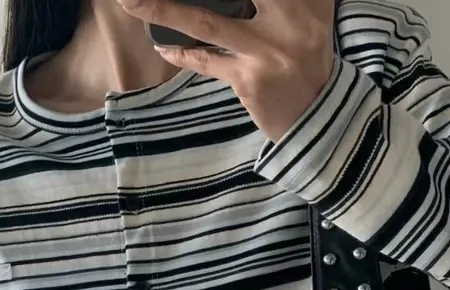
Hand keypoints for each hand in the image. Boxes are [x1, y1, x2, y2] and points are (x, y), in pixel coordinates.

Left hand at [117, 0, 335, 141]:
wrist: (318, 117)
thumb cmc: (309, 58)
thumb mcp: (311, 16)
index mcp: (301, 3)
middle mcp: (285, 22)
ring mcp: (264, 53)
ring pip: (207, 22)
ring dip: (164, 11)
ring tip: (131, 0)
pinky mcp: (247, 81)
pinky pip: (207, 62)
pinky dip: (183, 54)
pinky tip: (162, 47)